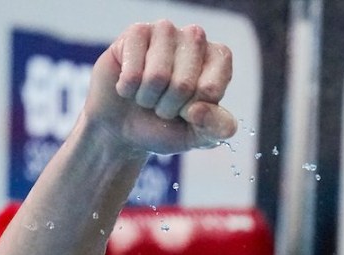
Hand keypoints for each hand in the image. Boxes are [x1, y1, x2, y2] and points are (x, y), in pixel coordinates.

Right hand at [83, 20, 236, 155]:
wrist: (124, 126)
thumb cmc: (167, 125)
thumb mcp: (199, 136)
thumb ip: (216, 128)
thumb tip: (199, 110)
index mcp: (219, 59)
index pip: (211, 89)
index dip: (194, 110)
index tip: (188, 110)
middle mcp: (195, 38)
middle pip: (184, 84)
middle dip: (170, 106)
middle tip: (163, 104)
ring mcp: (165, 30)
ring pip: (157, 76)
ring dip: (148, 98)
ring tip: (147, 94)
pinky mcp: (135, 32)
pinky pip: (132, 72)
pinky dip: (128, 89)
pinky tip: (129, 84)